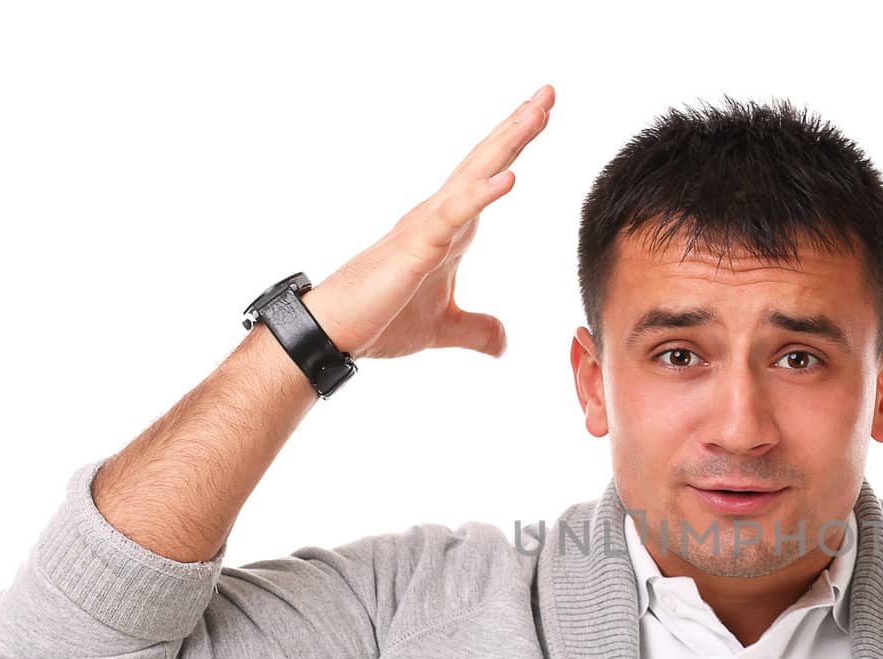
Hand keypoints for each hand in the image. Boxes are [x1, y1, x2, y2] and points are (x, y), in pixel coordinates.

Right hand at [300, 85, 555, 359]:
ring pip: (474, 176)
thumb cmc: (379, 321)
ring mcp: (426, 227)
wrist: (334, 336)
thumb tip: (504, 344)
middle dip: (518, 127)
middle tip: (548, 91)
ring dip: (506, 143)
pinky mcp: (415, 246)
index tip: (540, 114)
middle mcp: (437, 216)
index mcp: (448, 228)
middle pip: (485, 162)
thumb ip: (477, 330)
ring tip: (536, 112)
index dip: (514, 147)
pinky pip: (454, 215)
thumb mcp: (444, 329)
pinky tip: (510, 176)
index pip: (487, 177)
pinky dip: (482, 195)